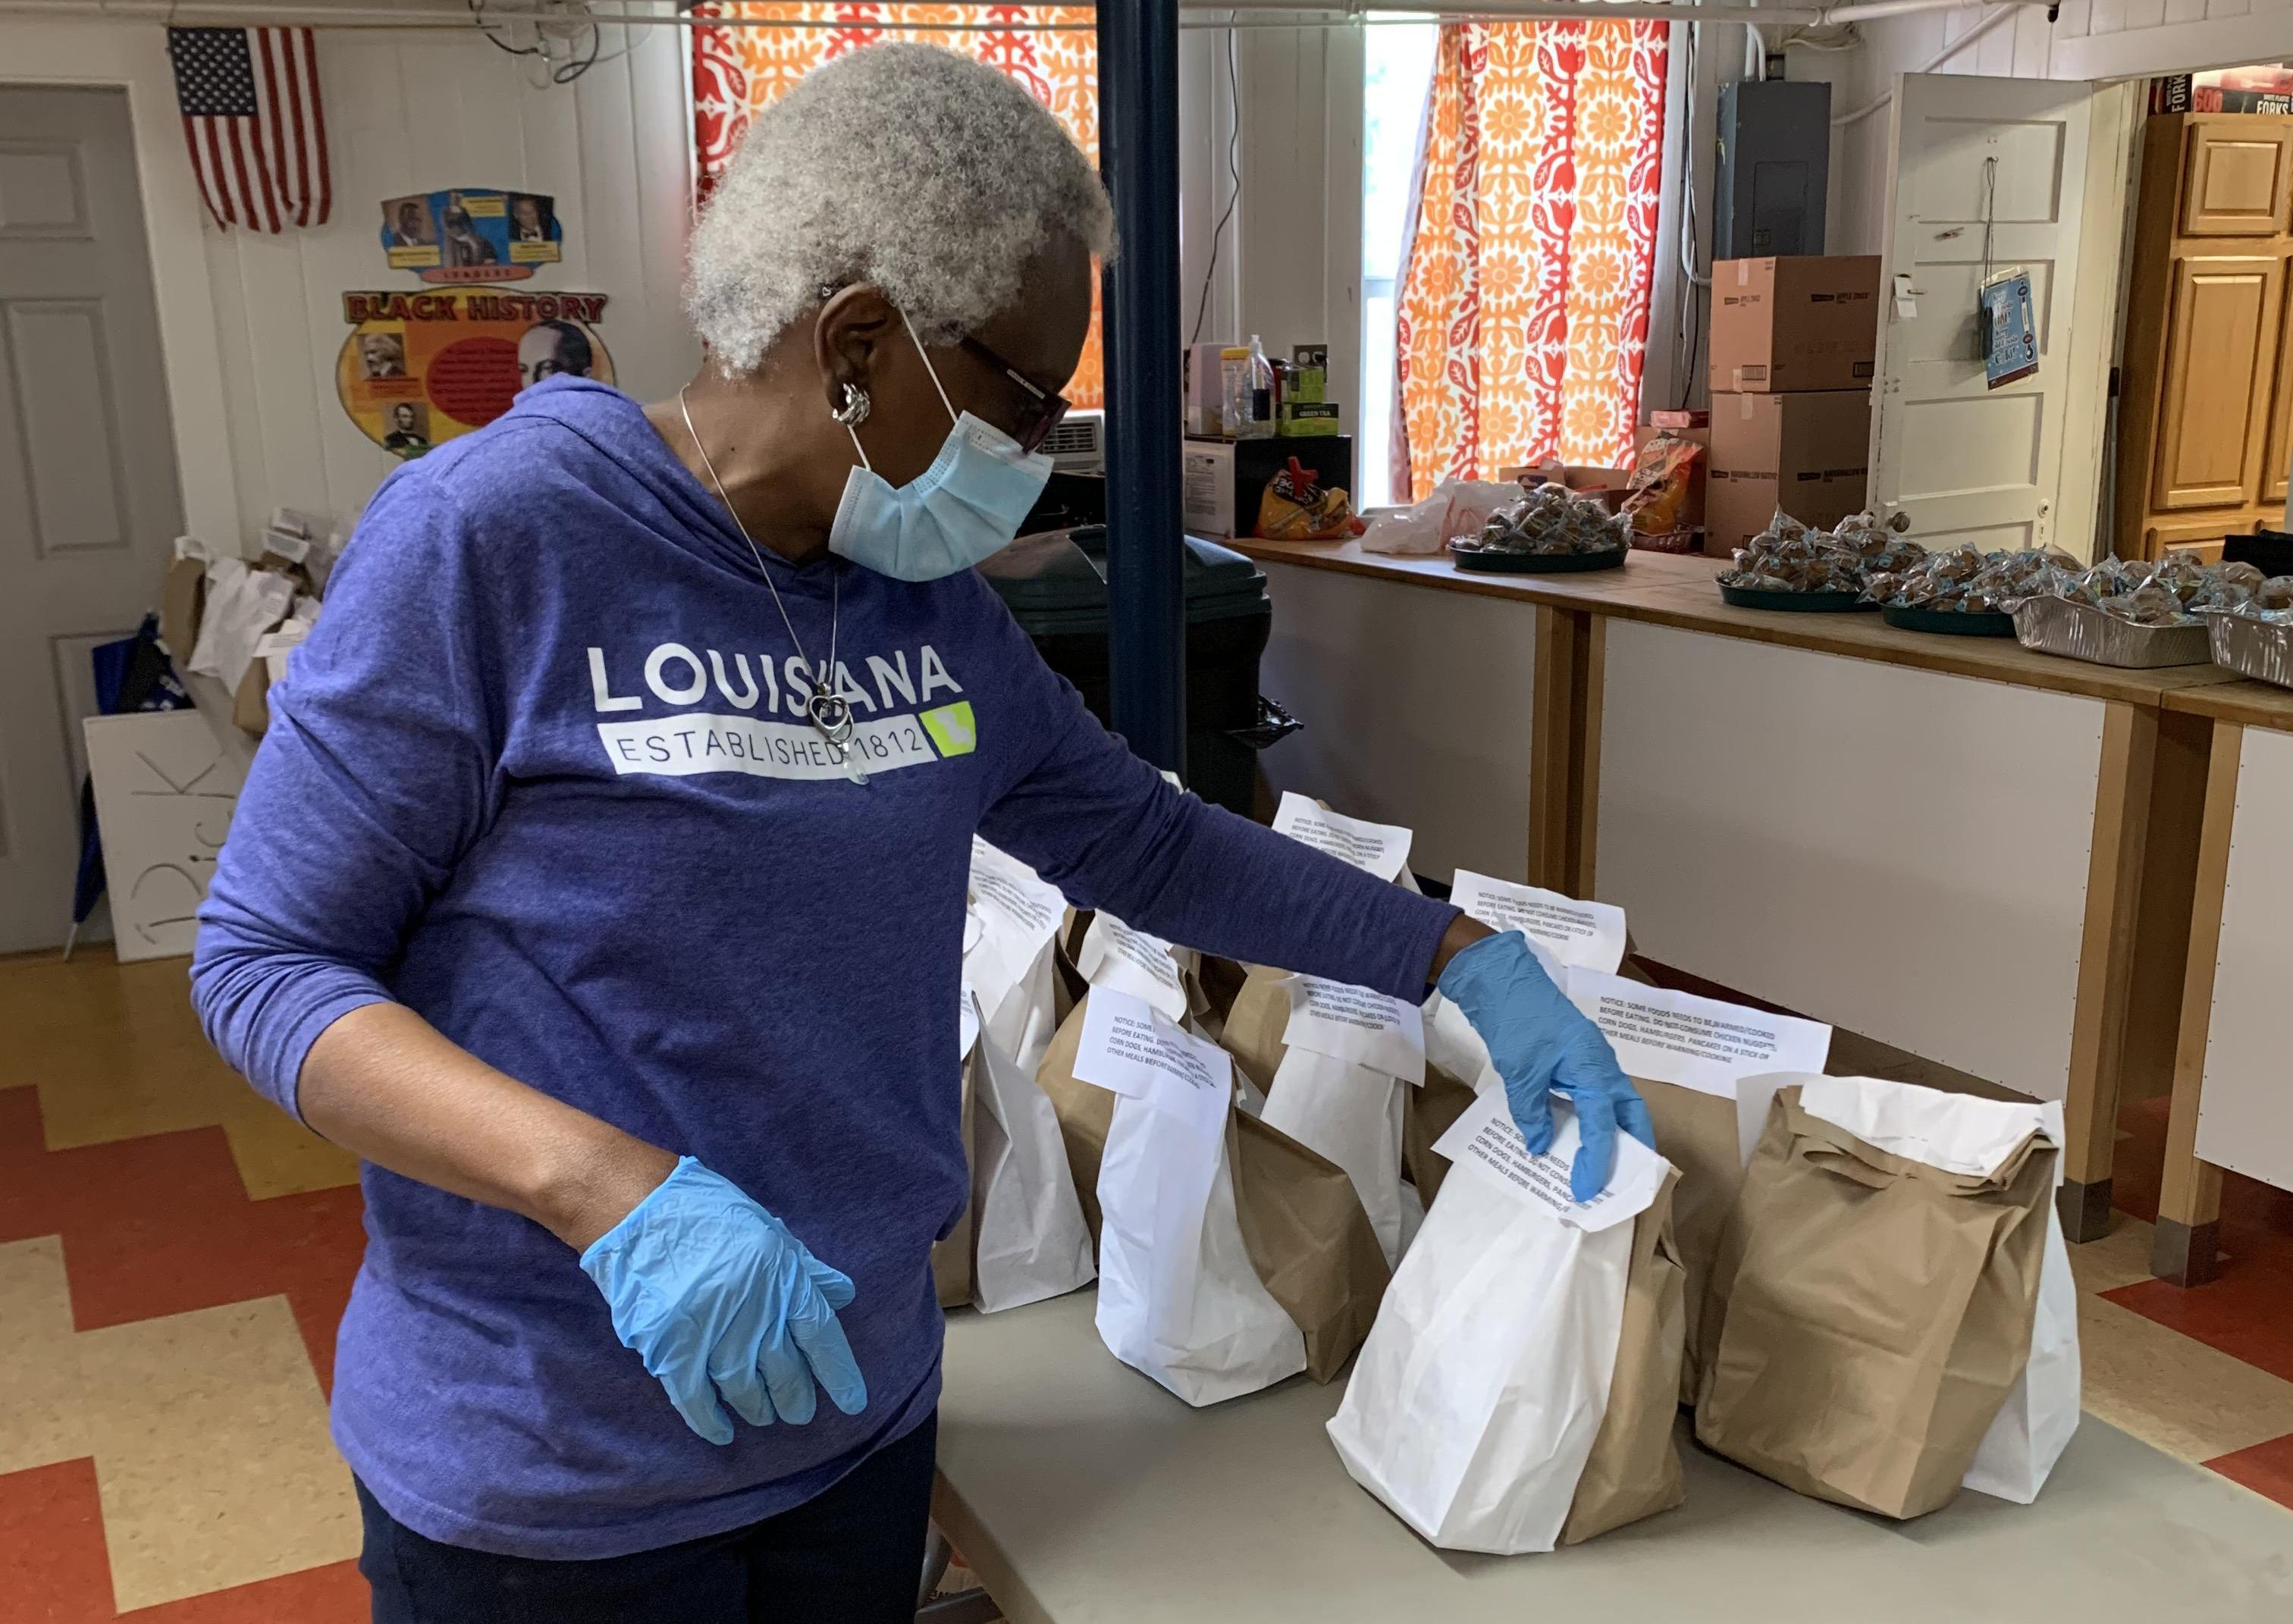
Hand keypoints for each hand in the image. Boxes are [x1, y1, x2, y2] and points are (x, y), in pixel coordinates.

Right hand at [579, 1158, 868, 1443]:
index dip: (839, 1374)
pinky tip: (722, 1432)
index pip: (822, 1336)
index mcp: (783, 1277)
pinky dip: (710, 1420)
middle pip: (786, 1370)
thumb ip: (804, 1268)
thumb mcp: (767, 1230)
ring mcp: (712, 1332)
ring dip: (758, 1409)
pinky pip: (696, 1398)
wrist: (637, 1209)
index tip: (852, 1402)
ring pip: (745, 1390)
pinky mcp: (670, 1348)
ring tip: (764, 1415)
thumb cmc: (706, 1212)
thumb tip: (842, 1295)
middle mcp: (754, 1309)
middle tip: (799, 1412)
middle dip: (796, 1397)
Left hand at [1436, 930, 1654, 1201]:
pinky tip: (1572, 1139)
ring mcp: (1591, 1063)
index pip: (1603, 1125)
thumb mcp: (1520, 1071)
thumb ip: (1532, 1112)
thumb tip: (1540, 1147)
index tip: (1586, 1191)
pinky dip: (1588, 1122)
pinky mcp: (1575, 1062)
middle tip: (1620, 1184)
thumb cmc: (1517, 1019)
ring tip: (1599, 1171)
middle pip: (1630, 1115)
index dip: (1596, 1162)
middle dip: (1630, 1151)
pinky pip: (1591, 1099)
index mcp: (1595, 1067)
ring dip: (1610, 1138)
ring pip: (1613, 1108)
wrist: (1502, 978)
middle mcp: (1602, 1066)